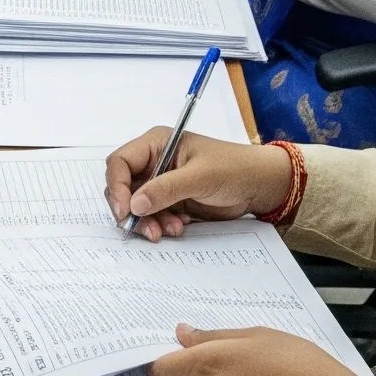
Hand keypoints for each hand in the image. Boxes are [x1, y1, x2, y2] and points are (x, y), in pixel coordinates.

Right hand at [105, 128, 298, 238]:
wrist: (258, 186)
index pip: (120, 162)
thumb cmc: (234, 169)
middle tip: (147, 229)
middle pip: (124, 187)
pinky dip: (160, 225)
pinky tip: (179, 227)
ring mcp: (161, 183)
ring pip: (136, 206)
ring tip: (169, 230)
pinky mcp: (170, 201)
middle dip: (132, 210)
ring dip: (148, 221)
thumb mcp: (200, 177)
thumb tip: (134, 204)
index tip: (125, 210)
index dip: (117, 186)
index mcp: (156, 144)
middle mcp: (154, 162)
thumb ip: (165, 189)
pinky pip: (153, 216)